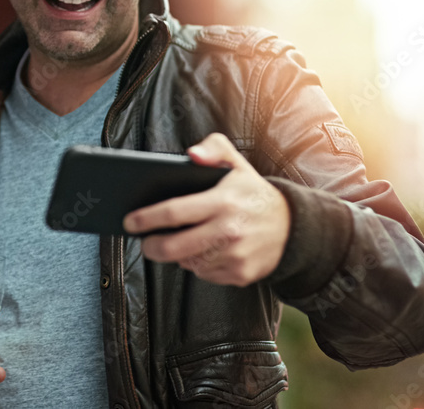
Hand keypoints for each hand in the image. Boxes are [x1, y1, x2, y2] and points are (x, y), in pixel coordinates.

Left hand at [123, 133, 290, 285]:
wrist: (293, 227)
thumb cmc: (253, 193)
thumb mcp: (236, 163)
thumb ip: (213, 148)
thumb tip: (191, 154)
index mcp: (223, 202)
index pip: (173, 212)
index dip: (146, 219)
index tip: (129, 221)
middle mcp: (228, 231)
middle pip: (173, 247)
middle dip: (151, 246)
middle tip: (144, 241)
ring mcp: (234, 256)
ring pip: (187, 262)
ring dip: (176, 255)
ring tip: (176, 241)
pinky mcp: (240, 275)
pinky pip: (204, 274)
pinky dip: (198, 265)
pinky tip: (202, 251)